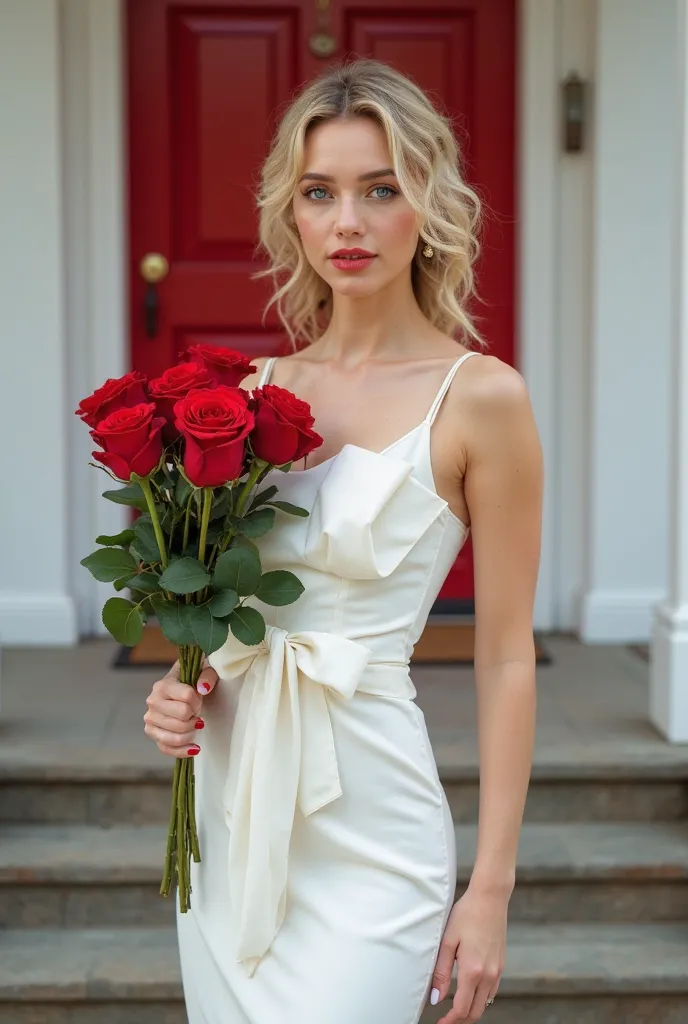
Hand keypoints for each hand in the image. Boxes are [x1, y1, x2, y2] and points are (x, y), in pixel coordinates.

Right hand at [143, 659, 218, 757]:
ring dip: (191, 733)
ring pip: (174, 736)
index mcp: (163, 685)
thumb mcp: (205, 669)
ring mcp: (150, 719)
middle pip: (182, 717)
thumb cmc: (194, 679)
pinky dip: (182, 751)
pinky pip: (166, 748)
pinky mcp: (152, 733)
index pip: (187, 696)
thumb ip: (208, 675)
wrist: (183, 686)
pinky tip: (194, 748)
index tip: (199, 699)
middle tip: (196, 712)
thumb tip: (203, 688)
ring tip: (195, 725)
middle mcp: (153, 701)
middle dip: (195, 716)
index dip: (198, 700)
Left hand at [430, 884, 506, 1022]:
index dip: (449, 1021)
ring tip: (454, 1008)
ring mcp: (497, 971)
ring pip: (484, 1004)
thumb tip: (436, 998)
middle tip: (444, 1019)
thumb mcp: (447, 941)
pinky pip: (492, 992)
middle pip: (475, 1012)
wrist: (490, 898)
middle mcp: (489, 975)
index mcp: (473, 971)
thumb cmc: (466, 914)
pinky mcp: (501, 965)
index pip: (461, 1009)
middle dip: (460, 1020)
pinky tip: (469, 991)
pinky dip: (480, 999)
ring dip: (470, 1010)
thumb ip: (441, 972)